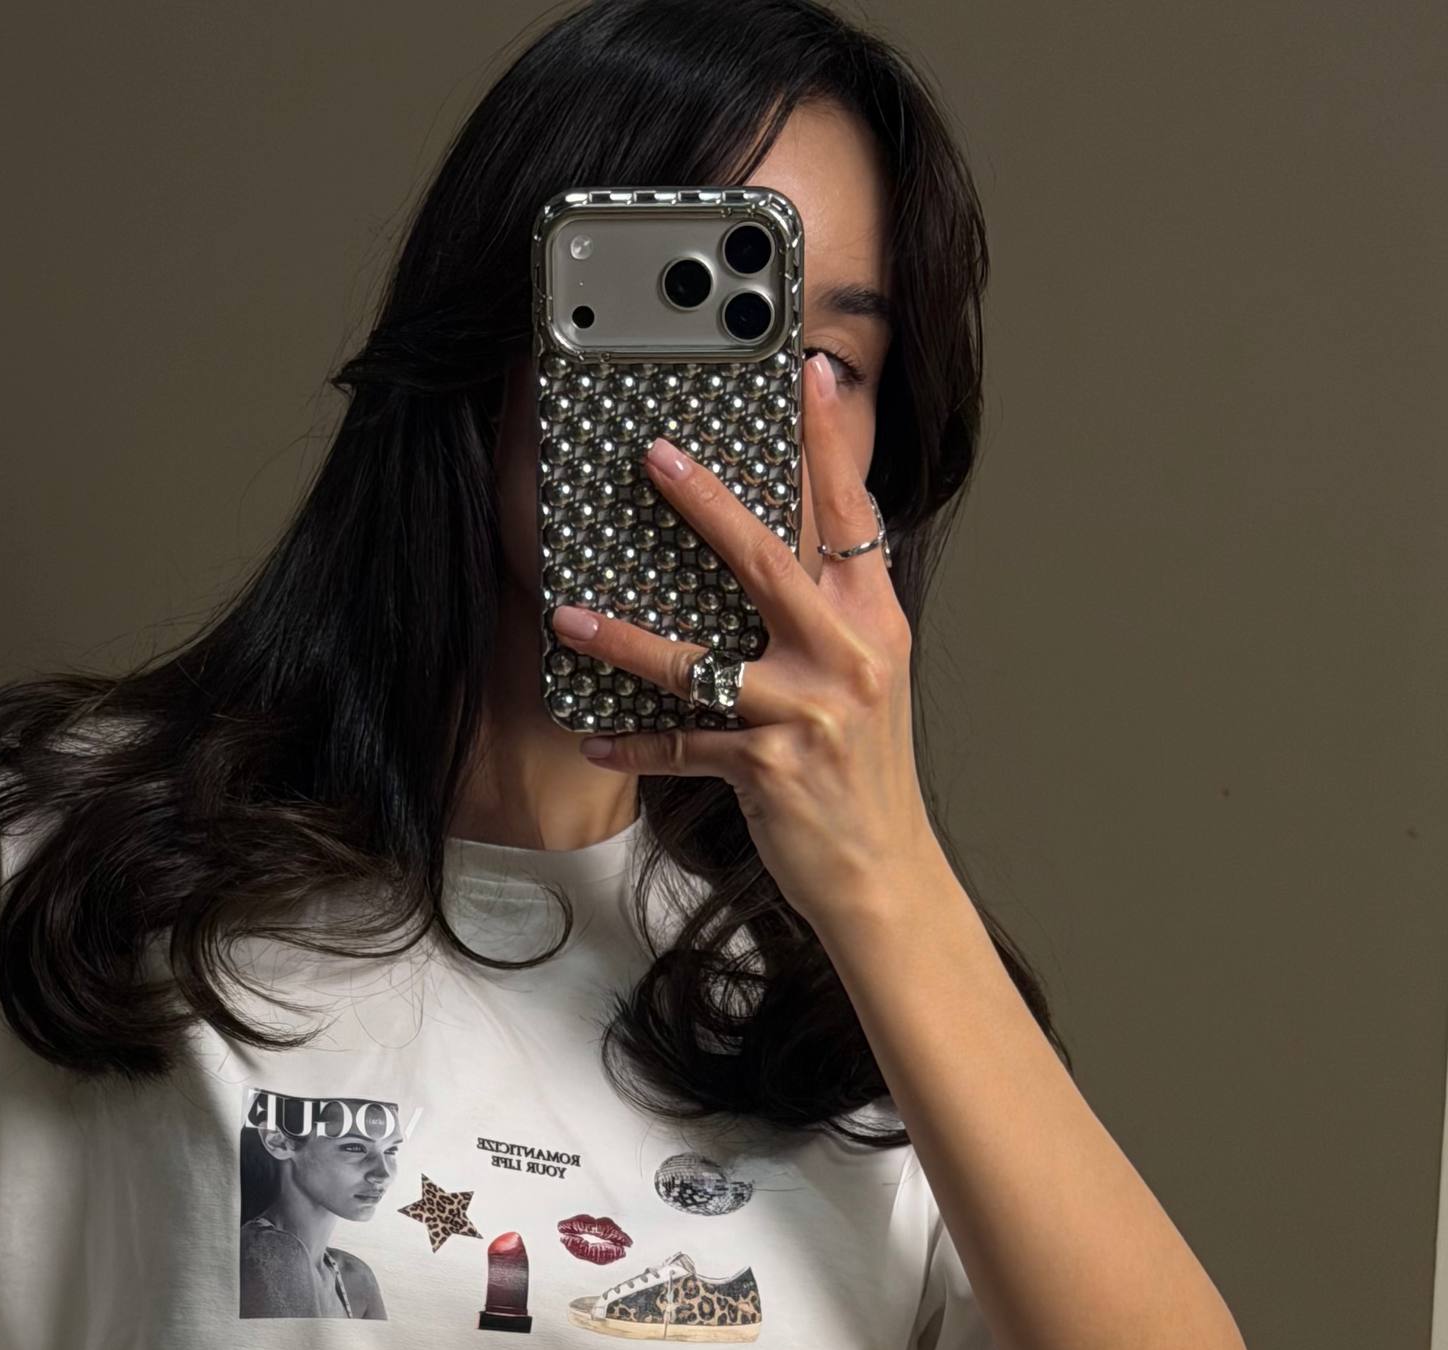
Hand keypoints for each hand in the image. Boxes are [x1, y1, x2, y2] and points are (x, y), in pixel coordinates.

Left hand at [549, 351, 943, 931]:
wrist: (883, 873)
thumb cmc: (863, 775)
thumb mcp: (865, 681)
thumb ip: (829, 617)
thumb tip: (774, 561)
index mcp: (874, 620)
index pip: (849, 513)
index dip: (827, 441)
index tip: (805, 374)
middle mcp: (848, 654)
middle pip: (766, 558)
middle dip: (704, 502)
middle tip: (655, 455)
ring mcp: (810, 710)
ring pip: (699, 660)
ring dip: (623, 639)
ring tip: (567, 616)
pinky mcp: (771, 766)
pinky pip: (683, 744)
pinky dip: (635, 744)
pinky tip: (596, 741)